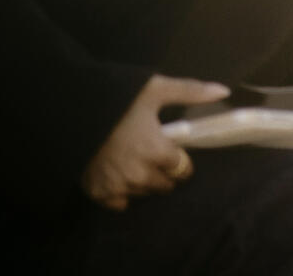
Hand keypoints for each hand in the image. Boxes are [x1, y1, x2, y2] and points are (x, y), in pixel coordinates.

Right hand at [81, 74, 229, 210]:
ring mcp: (118, 186)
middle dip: (163, 171)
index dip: (179, 158)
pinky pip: (119, 203)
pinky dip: (120, 191)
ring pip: (144, 193)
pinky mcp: (98, 193)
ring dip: (143, 181)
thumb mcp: (155, 89)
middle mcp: (140, 174)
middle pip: (165, 184)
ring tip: (132, 160)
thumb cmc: (117, 99)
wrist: (69, 110)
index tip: (170, 149)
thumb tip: (224, 91)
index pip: (183, 169)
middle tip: (150, 153)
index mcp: (157, 152)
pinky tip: (117, 173)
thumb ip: (191, 91)